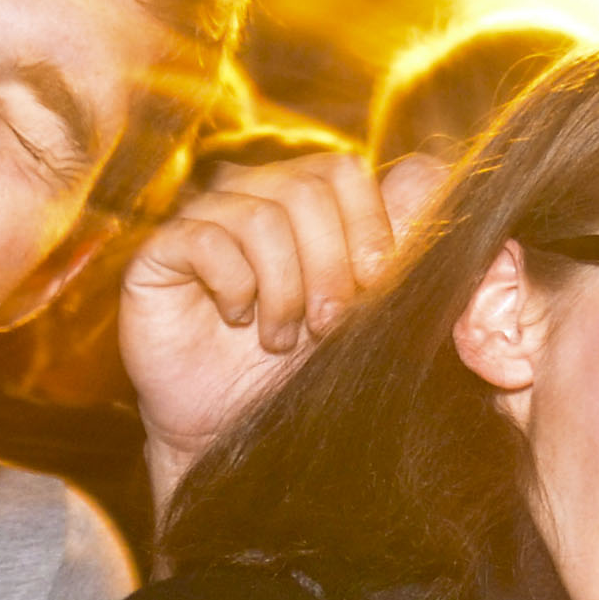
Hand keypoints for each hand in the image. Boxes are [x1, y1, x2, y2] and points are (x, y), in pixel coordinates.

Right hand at [118, 146, 451, 513]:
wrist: (237, 430)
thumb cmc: (303, 372)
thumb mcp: (369, 314)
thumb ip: (403, 247)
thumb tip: (437, 175)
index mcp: (307, 204)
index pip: (345, 169)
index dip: (369, 222)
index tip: (376, 282)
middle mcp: (255, 199)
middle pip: (307, 188)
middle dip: (330, 265)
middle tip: (327, 325)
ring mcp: (205, 221)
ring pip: (260, 215)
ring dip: (284, 288)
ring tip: (281, 337)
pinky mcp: (160, 252)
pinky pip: (203, 238)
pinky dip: (233, 286)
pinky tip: (237, 318)